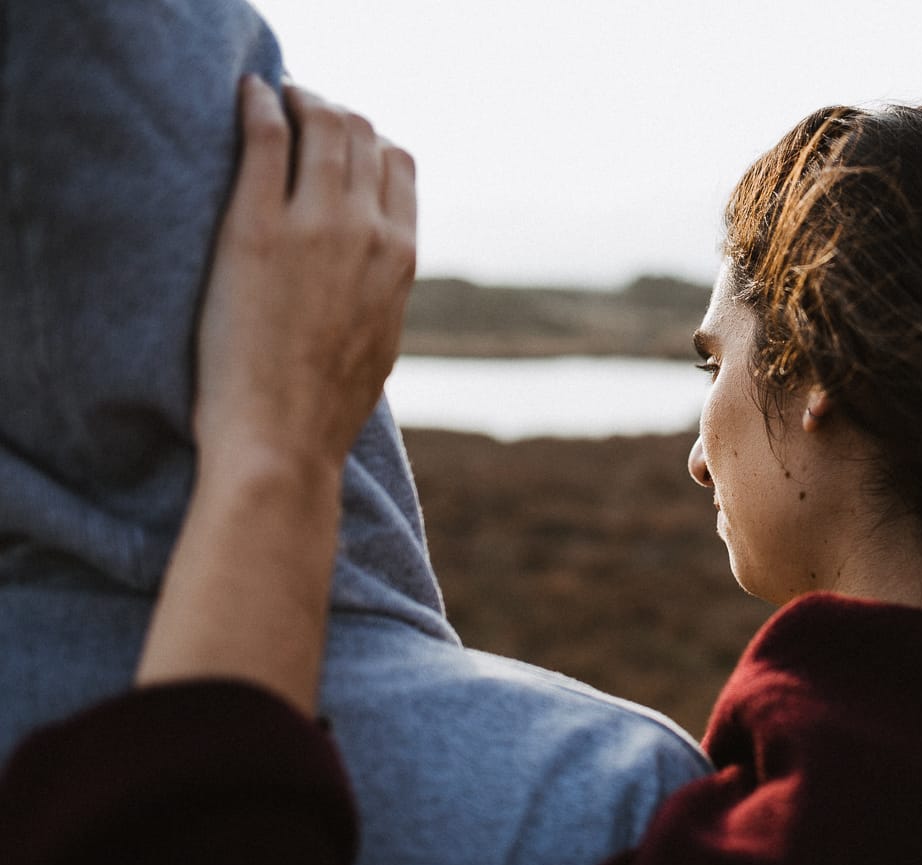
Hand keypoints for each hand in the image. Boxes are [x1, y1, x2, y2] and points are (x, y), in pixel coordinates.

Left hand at [194, 75, 416, 477]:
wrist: (285, 441)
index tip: (337, 143)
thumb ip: (383, 292)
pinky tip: (247, 96)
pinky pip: (266, 135)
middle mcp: (370, 233)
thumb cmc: (324, 409)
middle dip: (332, 112)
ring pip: (324, 123)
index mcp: (403, 259)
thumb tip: (375, 278)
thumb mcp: (381, 343)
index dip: (368, 142)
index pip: (400, 164)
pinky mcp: (257, 228)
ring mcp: (317, 226)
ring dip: (299, 98)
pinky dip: (258, 102)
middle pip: (364, 133)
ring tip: (272, 99)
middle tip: (298, 112)